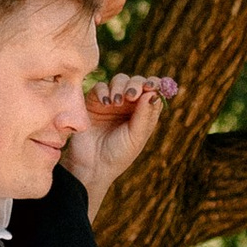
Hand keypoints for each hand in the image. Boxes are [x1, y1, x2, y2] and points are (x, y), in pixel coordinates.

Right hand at [66, 73, 176, 205]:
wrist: (92, 165)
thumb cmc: (118, 154)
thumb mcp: (136, 136)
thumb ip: (145, 115)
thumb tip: (153, 92)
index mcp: (144, 112)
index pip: (153, 90)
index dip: (154, 84)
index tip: (152, 85)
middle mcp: (129, 104)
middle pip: (136, 82)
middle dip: (135, 84)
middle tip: (131, 95)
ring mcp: (111, 101)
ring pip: (119, 80)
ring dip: (120, 87)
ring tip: (116, 102)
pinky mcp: (93, 102)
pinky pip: (100, 87)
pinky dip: (103, 91)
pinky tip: (105, 103)